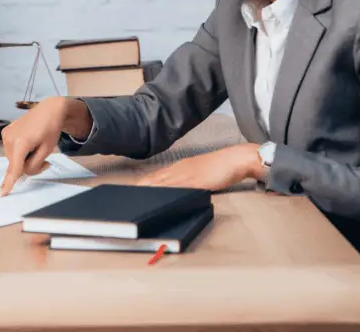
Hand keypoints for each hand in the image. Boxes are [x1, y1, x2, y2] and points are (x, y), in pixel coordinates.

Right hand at [0, 97, 91, 195]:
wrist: (49, 110)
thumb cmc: (51, 129)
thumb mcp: (47, 150)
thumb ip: (34, 165)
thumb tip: (21, 173)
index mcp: (21, 144)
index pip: (14, 168)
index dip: (8, 183)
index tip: (0, 194)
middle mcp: (10, 139)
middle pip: (16, 165)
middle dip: (28, 166)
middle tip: (44, 159)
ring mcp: (6, 135)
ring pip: (13, 159)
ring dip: (24, 159)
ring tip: (36, 146)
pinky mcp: (5, 132)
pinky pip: (11, 151)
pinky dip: (20, 151)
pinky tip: (29, 142)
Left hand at [136, 144, 264, 189]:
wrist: (236, 159)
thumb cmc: (222, 166)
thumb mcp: (201, 173)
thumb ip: (188, 180)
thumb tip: (178, 190)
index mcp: (179, 168)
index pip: (155, 177)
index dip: (142, 184)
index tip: (128, 192)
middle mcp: (179, 170)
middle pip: (153, 180)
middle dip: (139, 189)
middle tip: (123, 198)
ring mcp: (185, 175)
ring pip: (160, 184)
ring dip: (147, 191)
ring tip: (132, 199)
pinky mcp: (194, 182)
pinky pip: (175, 189)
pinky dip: (164, 194)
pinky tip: (156, 199)